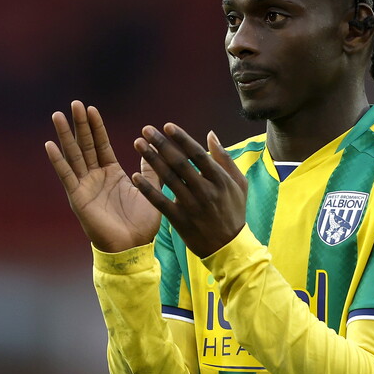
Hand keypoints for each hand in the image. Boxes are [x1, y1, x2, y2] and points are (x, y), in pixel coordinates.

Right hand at [45, 101, 160, 251]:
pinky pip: (67, 176)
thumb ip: (151, 169)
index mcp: (112, 174)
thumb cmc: (142, 224)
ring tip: (58, 116)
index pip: (101, 144)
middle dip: (79, 125)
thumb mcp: (151, 190)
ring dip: (65, 136)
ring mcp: (85, 186)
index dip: (96, 127)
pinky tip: (50, 145)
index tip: (91, 108)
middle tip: (74, 103)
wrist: (133, 247)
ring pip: (73, 156)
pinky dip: (58, 161)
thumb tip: (152, 148)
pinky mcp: (78, 198)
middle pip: (85, 145)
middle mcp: (95, 177)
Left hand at [131, 123, 247, 258]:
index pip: (198, 154)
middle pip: (180, 163)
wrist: (228, 247)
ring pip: (168, 179)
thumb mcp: (239, 184)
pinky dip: (148, 189)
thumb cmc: (234, 211)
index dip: (182, 139)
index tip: (167, 126)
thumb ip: (224, 158)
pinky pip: (161, 202)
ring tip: (138, 144)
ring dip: (151, 160)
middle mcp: (206, 191)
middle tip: (146, 130)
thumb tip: (210, 135)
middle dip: (162, 144)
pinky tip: (135, 176)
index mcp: (220, 180)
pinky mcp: (180, 220)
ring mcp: (192, 206)